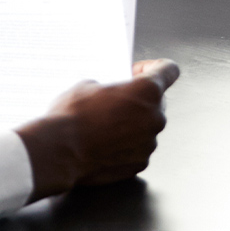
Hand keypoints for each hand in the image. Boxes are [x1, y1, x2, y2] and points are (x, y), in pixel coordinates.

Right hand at [16, 59, 180, 200]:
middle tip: (117, 100)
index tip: (139, 72)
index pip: (169, 70)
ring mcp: (150, 142)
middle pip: (158, 101)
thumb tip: (110, 95)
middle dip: (140, 99)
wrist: (59, 152)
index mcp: (147, 90)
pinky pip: (139, 147)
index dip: (155, 67)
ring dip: (133, 123)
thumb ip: (110, 87)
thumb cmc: (71, 117)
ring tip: (106, 125)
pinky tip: (106, 143)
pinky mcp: (141, 163)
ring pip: (148, 127)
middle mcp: (155, 117)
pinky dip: (127, 144)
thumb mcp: (87, 85)